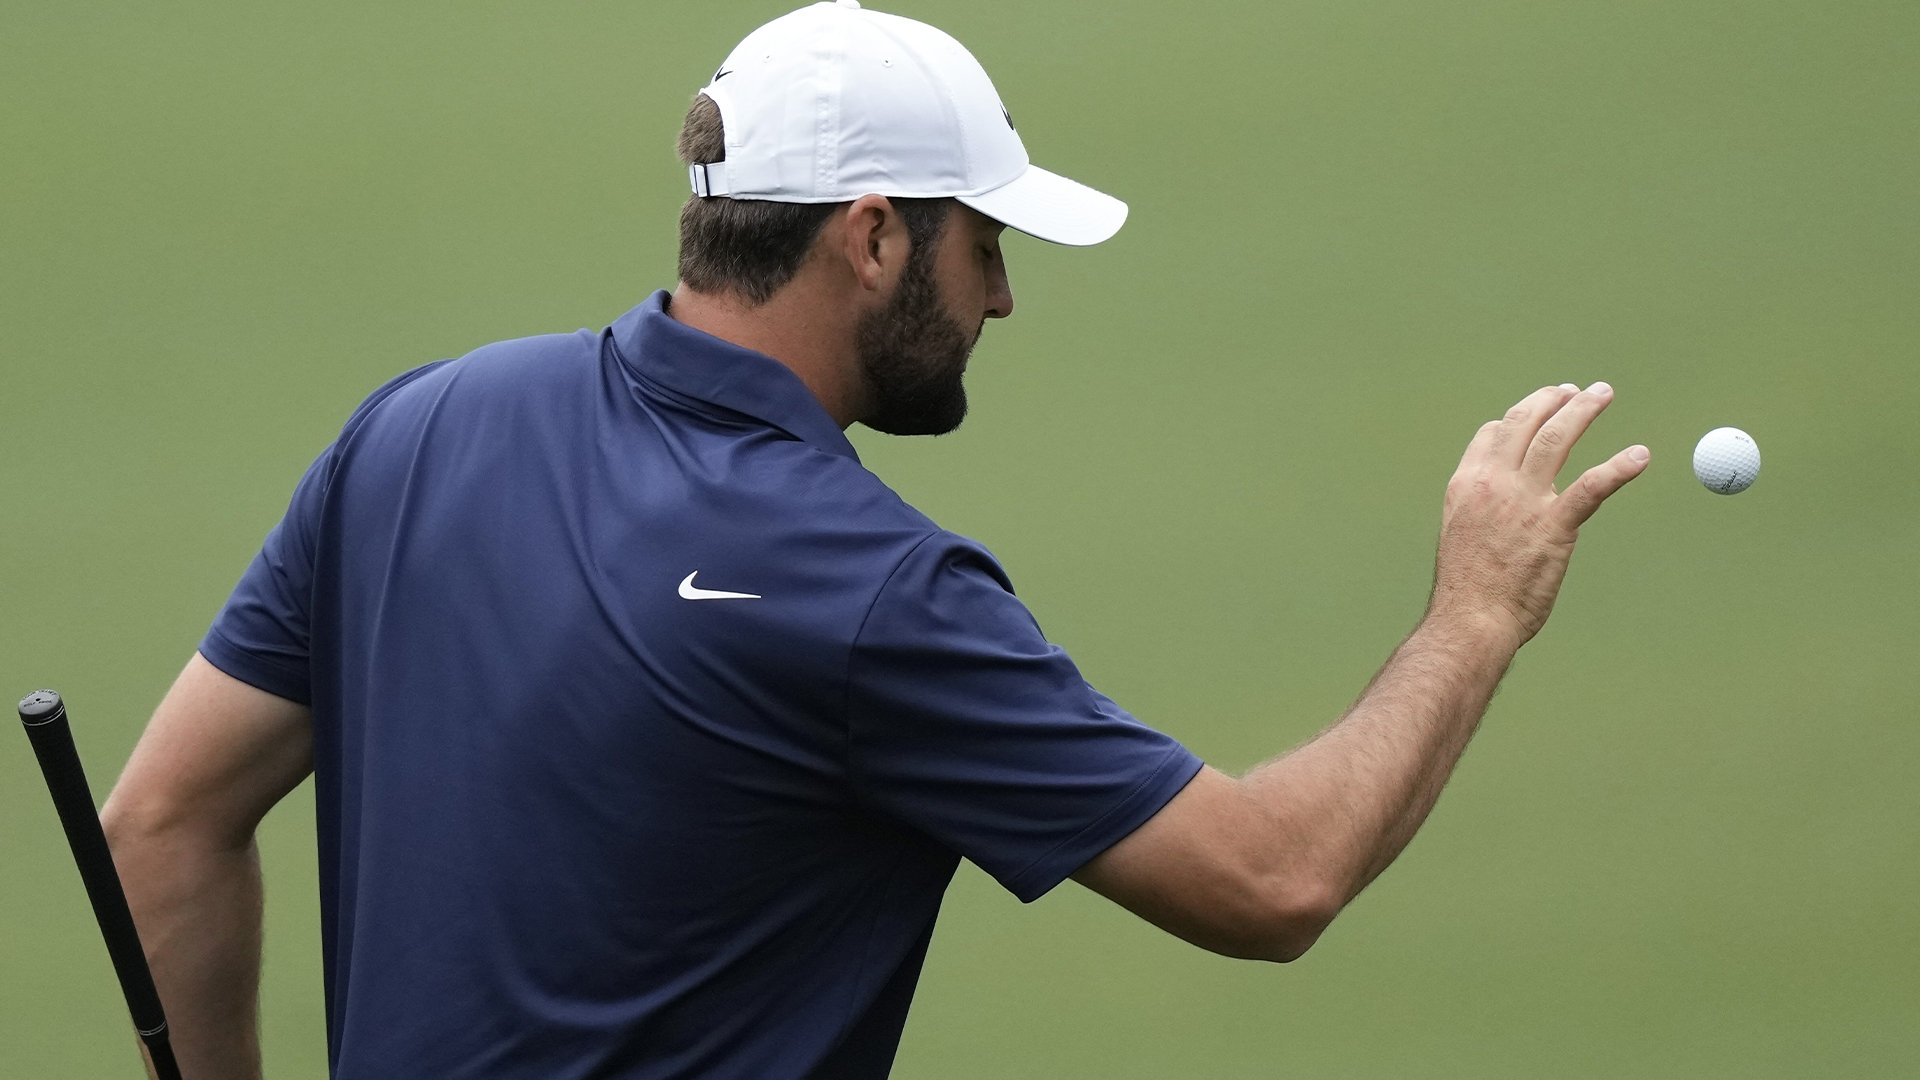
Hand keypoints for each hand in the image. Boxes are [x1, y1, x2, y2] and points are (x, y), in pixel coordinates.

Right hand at [1429, 382, 1648, 646]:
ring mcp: (1524, 501)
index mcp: (1467, 484)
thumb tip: (1501, 501)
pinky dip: (1619, 467)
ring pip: (1557, 437)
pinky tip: (1640, 457)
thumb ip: (1482, 508)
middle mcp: (1493, 482)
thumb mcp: (1461, 533)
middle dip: (1552, 399)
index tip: (1539, 411)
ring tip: (1602, 393)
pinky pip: (1592, 486)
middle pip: (1525, 422)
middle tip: (1575, 391)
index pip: (1492, 433)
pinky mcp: (1555, 524)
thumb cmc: (1467, 588)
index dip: (1517, 417)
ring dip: (1582, 409)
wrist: (1470, 619)